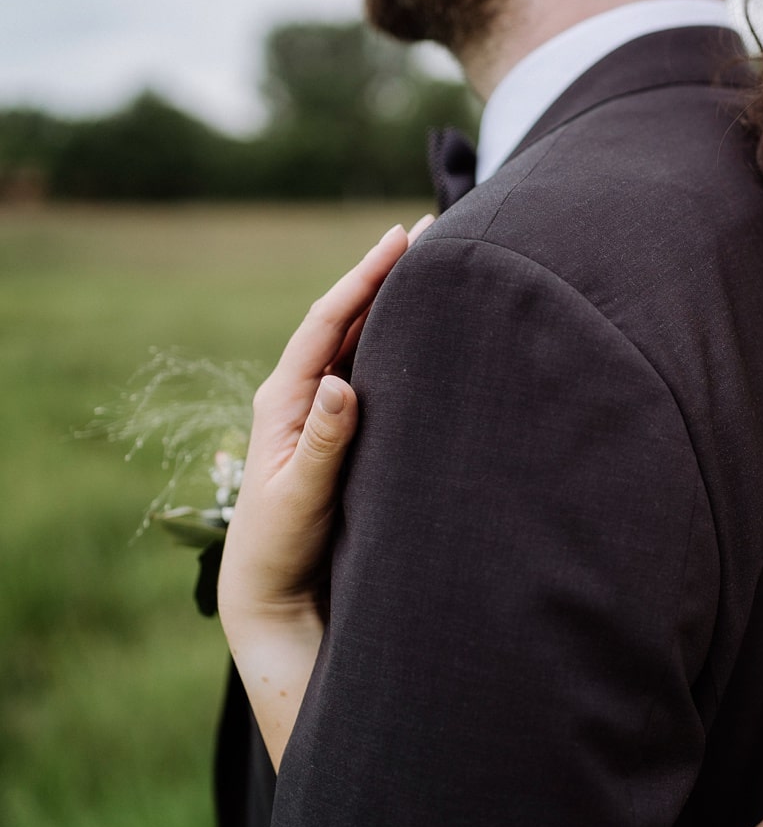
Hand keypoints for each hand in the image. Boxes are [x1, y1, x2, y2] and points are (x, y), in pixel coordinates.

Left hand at [218, 214, 431, 766]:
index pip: (324, 322)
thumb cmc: (280, 549)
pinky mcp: (338, 430)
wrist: (270, 594)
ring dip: (390, 303)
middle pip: (342, 319)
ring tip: (428, 267)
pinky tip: (420, 330)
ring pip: (356, 340)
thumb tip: (341, 381)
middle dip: (383, 276)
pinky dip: (392, 341)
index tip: (401, 238)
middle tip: (426, 232)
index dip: (364, 278)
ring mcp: (318, 411)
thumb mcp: (300, 498)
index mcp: (282, 401)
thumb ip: (323, 442)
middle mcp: (298, 396)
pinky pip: (367, 369)